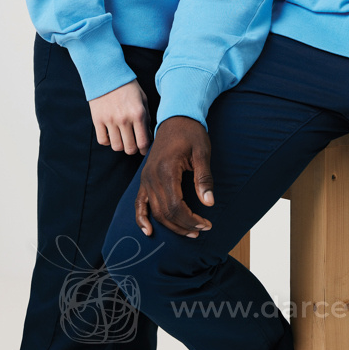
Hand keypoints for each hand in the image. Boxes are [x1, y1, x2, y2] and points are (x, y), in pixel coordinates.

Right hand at [89, 80, 150, 155]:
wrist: (107, 74)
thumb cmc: (128, 86)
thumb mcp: (142, 98)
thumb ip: (147, 117)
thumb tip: (148, 135)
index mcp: (138, 113)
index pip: (143, 142)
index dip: (145, 149)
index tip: (144, 149)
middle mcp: (124, 119)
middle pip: (129, 148)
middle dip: (133, 149)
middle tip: (133, 145)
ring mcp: (110, 121)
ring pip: (116, 147)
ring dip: (121, 145)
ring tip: (123, 139)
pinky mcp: (97, 120)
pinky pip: (102, 141)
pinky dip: (108, 141)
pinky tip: (112, 135)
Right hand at [135, 116, 213, 237]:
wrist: (177, 118)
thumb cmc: (191, 133)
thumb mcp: (202, 152)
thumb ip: (204, 178)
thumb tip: (209, 203)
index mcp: (166, 170)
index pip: (175, 206)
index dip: (191, 220)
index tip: (206, 224)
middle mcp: (152, 177)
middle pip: (165, 213)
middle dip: (184, 225)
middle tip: (202, 229)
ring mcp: (146, 178)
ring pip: (155, 211)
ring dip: (171, 225)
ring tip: (189, 232)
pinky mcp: (145, 178)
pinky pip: (139, 203)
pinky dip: (142, 218)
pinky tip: (148, 231)